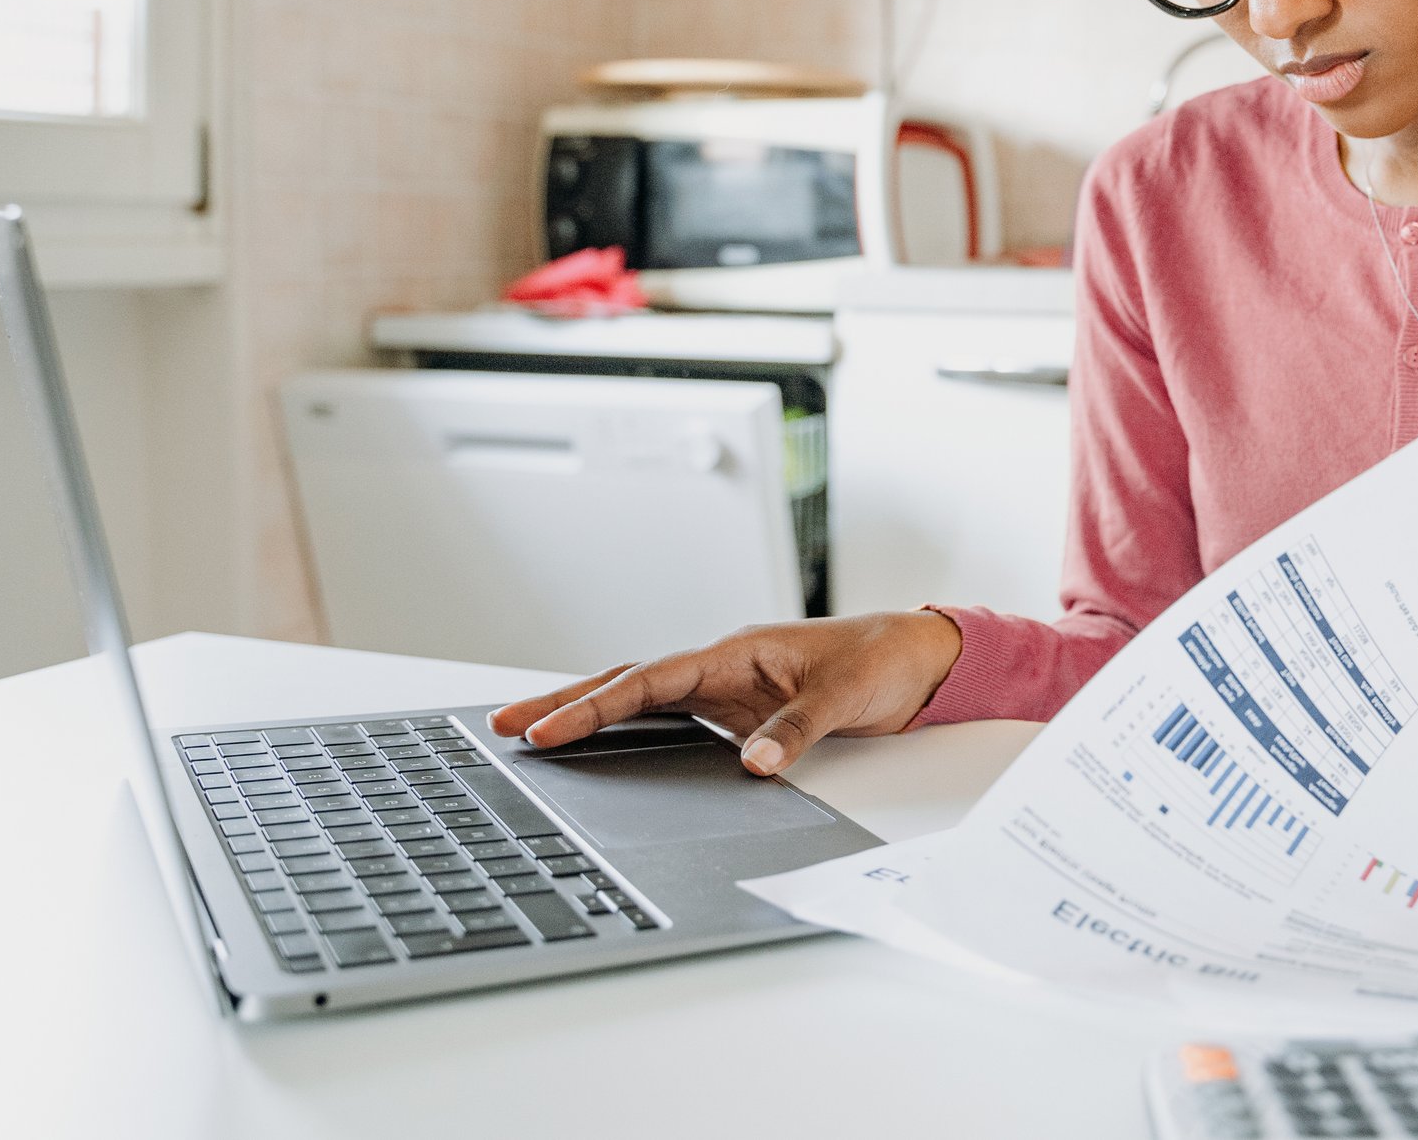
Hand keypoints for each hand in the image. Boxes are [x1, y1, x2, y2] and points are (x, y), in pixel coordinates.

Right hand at [486, 610, 965, 776]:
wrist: (914, 657)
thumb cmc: (880, 661)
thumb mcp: (843, 698)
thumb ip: (795, 731)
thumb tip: (752, 765)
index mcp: (735, 652)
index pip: (650, 680)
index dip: (597, 705)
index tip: (549, 728)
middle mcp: (719, 667)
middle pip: (626, 683)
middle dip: (564, 703)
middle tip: (502, 724)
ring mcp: (722, 688)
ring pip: (639, 698)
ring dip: (587, 712)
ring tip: (527, 732)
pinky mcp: (733, 710)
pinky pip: (666, 718)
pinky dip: (625, 726)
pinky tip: (597, 744)